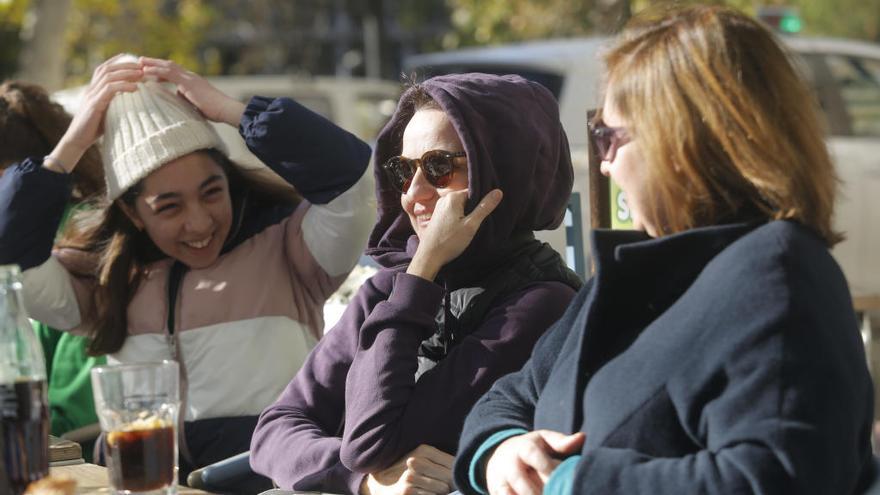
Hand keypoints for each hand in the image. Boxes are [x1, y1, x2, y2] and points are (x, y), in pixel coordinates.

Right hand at [48, 54, 141, 171]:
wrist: (77, 140)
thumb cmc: (94, 129)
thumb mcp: (107, 112)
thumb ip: (115, 103)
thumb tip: (133, 101)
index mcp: (93, 90)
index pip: (103, 69)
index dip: (117, 61)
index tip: (133, 59)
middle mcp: (91, 90)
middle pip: (107, 69)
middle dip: (125, 65)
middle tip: (142, 65)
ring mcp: (91, 96)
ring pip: (108, 77)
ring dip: (126, 73)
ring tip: (141, 74)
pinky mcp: (94, 104)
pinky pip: (109, 90)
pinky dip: (123, 86)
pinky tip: (135, 88)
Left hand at [139, 57, 244, 125]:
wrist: (225, 109)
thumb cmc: (215, 111)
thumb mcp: (197, 105)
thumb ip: (186, 101)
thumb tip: (176, 101)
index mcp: (192, 82)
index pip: (174, 73)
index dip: (161, 71)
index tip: (150, 72)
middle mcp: (190, 76)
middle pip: (169, 66)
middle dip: (155, 63)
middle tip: (141, 61)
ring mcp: (189, 78)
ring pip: (167, 66)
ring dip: (152, 63)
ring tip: (139, 62)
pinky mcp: (188, 82)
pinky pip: (168, 73)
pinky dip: (156, 71)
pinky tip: (145, 71)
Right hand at [361, 444, 453, 494]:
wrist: (379, 483)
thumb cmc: (405, 471)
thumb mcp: (421, 459)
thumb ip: (440, 461)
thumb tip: (464, 466)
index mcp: (423, 450)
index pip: (453, 462)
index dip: (457, 473)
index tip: (455, 478)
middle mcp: (417, 460)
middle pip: (450, 476)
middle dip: (450, 484)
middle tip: (444, 486)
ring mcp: (410, 476)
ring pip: (443, 488)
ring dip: (441, 492)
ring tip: (432, 490)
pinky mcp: (406, 491)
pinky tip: (422, 493)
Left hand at [407, 189, 502, 280]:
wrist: (429, 256)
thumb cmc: (450, 241)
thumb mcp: (471, 225)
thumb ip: (484, 208)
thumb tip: (498, 192)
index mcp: (453, 198)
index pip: (473, 191)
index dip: (481, 202)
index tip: (484, 213)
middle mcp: (444, 199)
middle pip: (466, 198)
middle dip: (474, 209)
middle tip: (477, 222)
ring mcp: (439, 207)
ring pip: (460, 206)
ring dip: (466, 215)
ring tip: (469, 227)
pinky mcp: (437, 216)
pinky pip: (453, 212)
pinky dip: (459, 218)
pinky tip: (460, 229)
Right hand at [485, 430, 584, 494]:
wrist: (500, 455)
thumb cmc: (532, 449)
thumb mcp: (544, 440)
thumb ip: (562, 442)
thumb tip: (582, 437)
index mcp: (523, 448)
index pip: (533, 455)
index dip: (547, 467)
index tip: (563, 479)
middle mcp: (509, 465)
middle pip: (523, 483)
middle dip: (540, 492)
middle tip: (558, 494)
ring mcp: (501, 481)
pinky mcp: (496, 492)